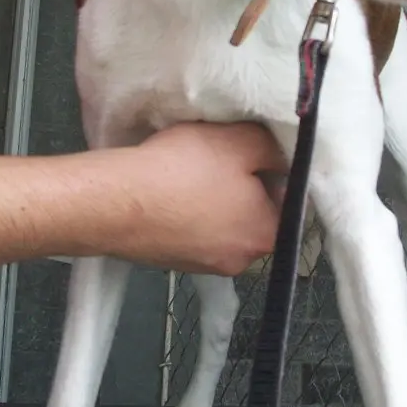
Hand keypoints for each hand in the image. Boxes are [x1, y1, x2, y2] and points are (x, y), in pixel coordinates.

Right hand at [108, 122, 287, 276]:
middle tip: (219, 157)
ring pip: (220, 224)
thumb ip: (273, 148)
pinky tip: (168, 190)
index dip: (273, 170)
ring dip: (211, 201)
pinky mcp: (171, 263)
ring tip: (189, 171)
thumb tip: (283, 157)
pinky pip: (190, 232)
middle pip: (254, 215)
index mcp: (268, 236)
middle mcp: (241, 261)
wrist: (116, 201)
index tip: (251, 150)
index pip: (290, 201)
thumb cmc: (186, 169)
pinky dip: (185, 213)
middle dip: (242, 187)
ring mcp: (203, 266)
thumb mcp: (240, 141)